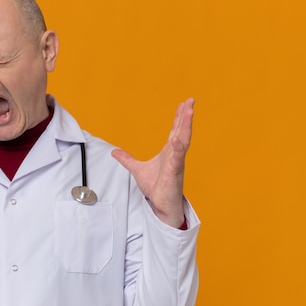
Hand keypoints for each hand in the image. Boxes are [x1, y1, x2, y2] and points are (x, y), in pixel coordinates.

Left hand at [111, 98, 194, 227]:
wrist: (161, 205)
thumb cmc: (156, 187)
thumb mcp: (137, 169)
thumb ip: (127, 159)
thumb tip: (114, 152)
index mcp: (169, 151)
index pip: (175, 130)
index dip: (179, 117)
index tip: (183, 104)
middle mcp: (175, 154)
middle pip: (182, 131)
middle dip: (186, 116)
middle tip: (191, 100)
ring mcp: (176, 162)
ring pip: (183, 140)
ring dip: (186, 126)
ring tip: (189, 111)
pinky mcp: (175, 172)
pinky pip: (178, 158)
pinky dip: (179, 148)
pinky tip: (179, 139)